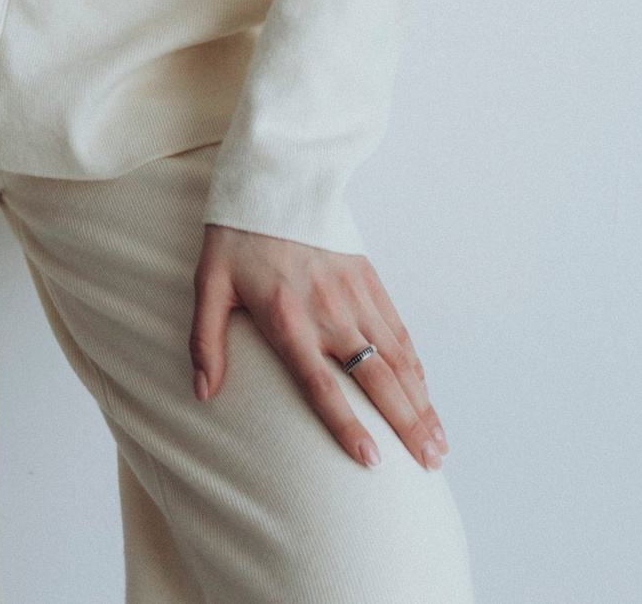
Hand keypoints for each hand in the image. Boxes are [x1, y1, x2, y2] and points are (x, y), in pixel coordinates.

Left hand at [191, 224, 446, 471]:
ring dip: (421, 403)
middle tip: (428, 465)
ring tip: (438, 443)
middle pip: (375, 379)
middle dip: (406, 425)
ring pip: (396, 359)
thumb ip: (205, 339)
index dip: (348, 424)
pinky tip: (426, 392)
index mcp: (288, 319)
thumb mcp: (208, 282)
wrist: (275, 175)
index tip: (372, 460)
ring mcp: (354, 295)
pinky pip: (398, 329)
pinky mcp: (368, 278)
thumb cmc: (236, 233)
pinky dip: (415, 365)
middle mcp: (328, 312)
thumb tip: (203, 391)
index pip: (322, 384)